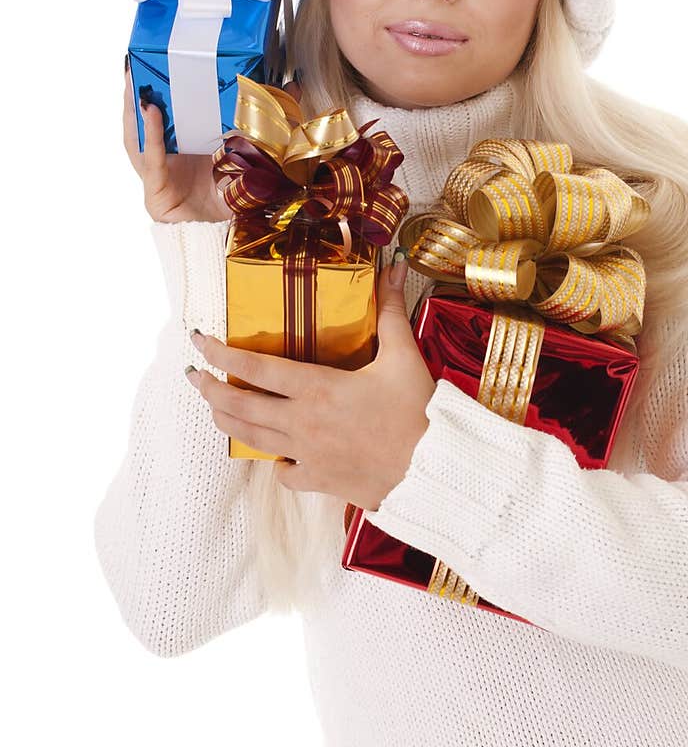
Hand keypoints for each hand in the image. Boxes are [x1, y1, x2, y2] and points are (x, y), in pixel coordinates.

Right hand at [123, 61, 301, 223]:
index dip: (164, 86)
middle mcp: (168, 160)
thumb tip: (291, 87)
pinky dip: (150, 134)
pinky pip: (150, 159)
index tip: (165, 55)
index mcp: (187, 150)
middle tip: (141, 58)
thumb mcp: (257, 155)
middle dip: (141, 89)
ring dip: (133, 105)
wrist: (230, 246)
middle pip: (148, 120)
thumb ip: (269, 124)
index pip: (172, 112)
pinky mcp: (156, 192)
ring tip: (134, 75)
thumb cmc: (240, 204)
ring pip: (138, 136)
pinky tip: (150, 110)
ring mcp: (158, 176)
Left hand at [184, 252, 435, 511]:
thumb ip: (389, 310)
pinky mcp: (320, 480)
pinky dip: (275, 460)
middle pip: (239, 406)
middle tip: (192, 375)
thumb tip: (391, 266)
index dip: (219, 353)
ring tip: (214, 408)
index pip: (254, 367)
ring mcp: (308, 454)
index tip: (198, 341)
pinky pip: (284, 471)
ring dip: (227, 421)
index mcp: (317, 387)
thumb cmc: (420, 411)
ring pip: (251, 438)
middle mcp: (303, 422)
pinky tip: (276, 453)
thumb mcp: (403, 355)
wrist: (435, 469)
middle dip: (209, 389)